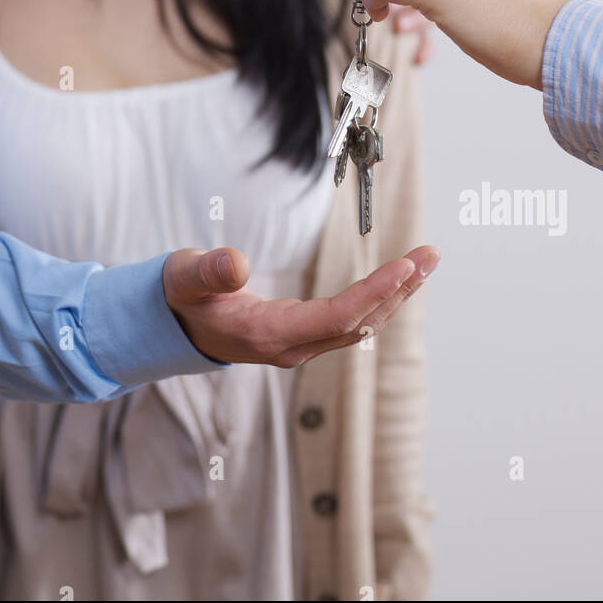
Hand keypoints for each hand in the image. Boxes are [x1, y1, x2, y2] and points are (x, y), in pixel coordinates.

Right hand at [163, 244, 438, 366]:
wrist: (171, 327)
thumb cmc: (180, 298)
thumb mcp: (185, 278)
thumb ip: (209, 271)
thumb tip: (235, 262)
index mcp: (268, 335)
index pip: (336, 316)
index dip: (374, 293)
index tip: (405, 267)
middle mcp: (291, 347)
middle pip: (360, 323)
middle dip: (399, 289)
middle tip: (431, 256)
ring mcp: (299, 345)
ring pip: (360, 325)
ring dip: (395, 296)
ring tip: (424, 263)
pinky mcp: (302, 337)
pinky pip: (350, 322)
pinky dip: (378, 300)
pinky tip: (395, 282)